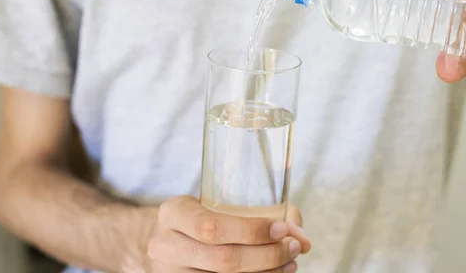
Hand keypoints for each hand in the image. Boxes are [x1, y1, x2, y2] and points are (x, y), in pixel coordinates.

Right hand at [126, 196, 310, 272]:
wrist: (165, 238)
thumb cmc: (200, 216)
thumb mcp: (216, 203)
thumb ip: (258, 211)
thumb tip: (300, 233)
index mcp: (174, 212)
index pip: (211, 227)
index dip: (250, 231)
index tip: (282, 229)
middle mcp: (165, 245)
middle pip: (222, 260)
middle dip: (265, 255)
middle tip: (292, 247)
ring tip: (289, 262)